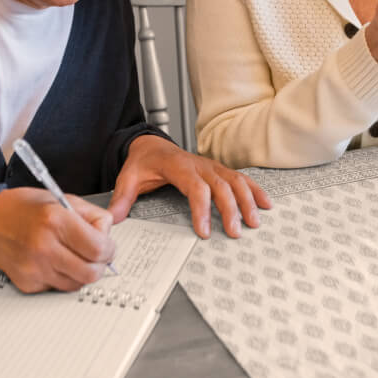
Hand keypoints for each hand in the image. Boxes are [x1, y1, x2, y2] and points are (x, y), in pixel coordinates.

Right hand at [0, 187, 114, 292]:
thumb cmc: (29, 208)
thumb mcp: (66, 200)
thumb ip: (95, 217)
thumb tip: (109, 238)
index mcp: (56, 221)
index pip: (98, 249)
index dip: (109, 249)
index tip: (107, 246)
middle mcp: (43, 247)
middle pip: (90, 274)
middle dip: (99, 265)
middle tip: (96, 256)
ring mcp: (33, 268)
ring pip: (76, 285)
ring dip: (81, 273)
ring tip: (74, 256)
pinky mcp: (26, 283)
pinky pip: (57, 288)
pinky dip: (63, 277)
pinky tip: (55, 262)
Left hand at [108, 135, 271, 238]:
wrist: (151, 144)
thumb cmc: (143, 162)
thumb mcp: (128, 177)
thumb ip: (122, 199)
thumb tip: (112, 221)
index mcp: (179, 167)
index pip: (196, 188)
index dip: (202, 209)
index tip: (204, 231)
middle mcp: (200, 165)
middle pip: (221, 186)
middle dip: (231, 209)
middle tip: (235, 232)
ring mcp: (212, 166)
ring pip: (235, 181)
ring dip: (248, 200)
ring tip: (255, 221)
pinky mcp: (219, 170)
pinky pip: (241, 178)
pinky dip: (255, 190)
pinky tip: (265, 203)